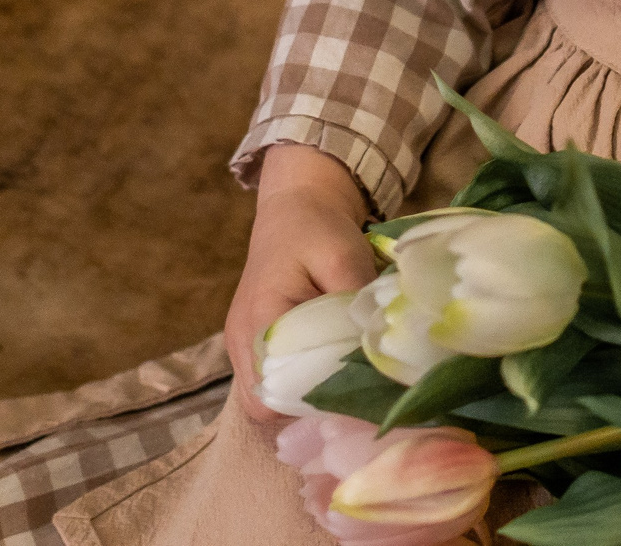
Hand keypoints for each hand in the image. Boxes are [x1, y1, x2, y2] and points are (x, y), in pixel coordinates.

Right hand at [224, 143, 379, 423]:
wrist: (295, 206)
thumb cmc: (317, 230)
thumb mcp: (344, 256)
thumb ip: (355, 304)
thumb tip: (378, 351)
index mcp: (259, 321)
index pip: (268, 396)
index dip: (306, 410)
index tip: (351, 407)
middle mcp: (242, 341)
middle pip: (263, 407)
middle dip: (304, 414)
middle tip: (353, 407)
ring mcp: (244, 344)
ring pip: (265, 399)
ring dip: (301, 403)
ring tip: (345, 396)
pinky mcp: (256, 343)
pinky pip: (271, 382)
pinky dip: (298, 388)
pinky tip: (333, 378)